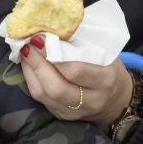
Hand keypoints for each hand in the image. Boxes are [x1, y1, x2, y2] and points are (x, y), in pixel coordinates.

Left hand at [19, 39, 133, 128]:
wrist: (116, 100)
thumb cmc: (108, 67)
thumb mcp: (104, 52)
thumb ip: (80, 42)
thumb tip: (50, 27)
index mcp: (105, 80)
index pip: (75, 70)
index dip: (53, 54)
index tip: (40, 37)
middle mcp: (91, 100)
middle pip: (56, 87)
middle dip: (37, 64)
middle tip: (28, 45)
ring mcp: (76, 112)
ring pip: (45, 95)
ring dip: (31, 71)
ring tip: (26, 52)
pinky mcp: (63, 116)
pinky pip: (42, 100)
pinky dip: (32, 80)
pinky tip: (30, 66)